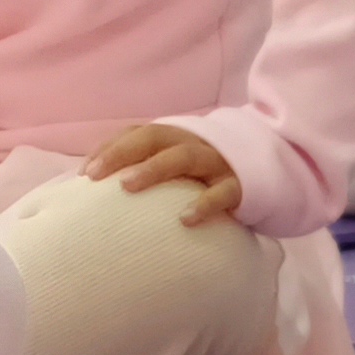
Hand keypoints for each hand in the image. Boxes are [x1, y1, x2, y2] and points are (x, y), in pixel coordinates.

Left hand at [85, 120, 242, 225]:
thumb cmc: (206, 180)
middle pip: (155, 138)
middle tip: (95, 177)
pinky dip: (204, 204)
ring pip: (185, 157)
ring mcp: (217, 163)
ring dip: (154, 169)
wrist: (269, 176)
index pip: (136, 134)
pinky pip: (222, 193)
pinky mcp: (240, 186)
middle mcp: (193, 144)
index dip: (109, 149)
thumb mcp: (178, 169)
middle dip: (122, 153)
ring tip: (128, 187)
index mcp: (175, 138)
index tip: (84, 174)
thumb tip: (100, 193)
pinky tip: (185, 220)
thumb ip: (147, 172)